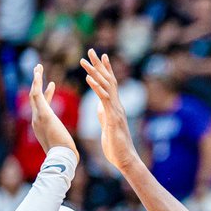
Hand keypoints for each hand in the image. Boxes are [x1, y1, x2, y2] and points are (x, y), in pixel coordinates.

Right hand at [29, 64, 77, 159]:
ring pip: (34, 93)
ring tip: (38, 67)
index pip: (42, 106)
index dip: (47, 94)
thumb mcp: (63, 144)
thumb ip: (62, 140)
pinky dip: (38, 84)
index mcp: (41, 125)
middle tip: (39, 70)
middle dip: (36, 83)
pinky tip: (39, 74)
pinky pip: (37, 95)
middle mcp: (36, 119)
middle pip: (35, 97)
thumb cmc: (66, 155)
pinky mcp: (43, 115)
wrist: (62, 158)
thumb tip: (66, 144)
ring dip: (35, 80)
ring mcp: (37, 117)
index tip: (52, 84)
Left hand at [81, 49, 138, 171]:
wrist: (125, 159)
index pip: (109, 85)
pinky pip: (104, 99)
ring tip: (85, 60)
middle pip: (108, 81)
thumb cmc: (116, 147)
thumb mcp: (107, 126)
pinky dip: (96, 87)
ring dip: (95, 72)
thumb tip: (100, 106)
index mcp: (114, 108)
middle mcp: (117, 106)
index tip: (99, 57)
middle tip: (92, 50)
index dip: (104, 70)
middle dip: (100, 65)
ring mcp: (116, 110)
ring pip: (106, 87)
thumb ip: (105, 114)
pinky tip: (89, 77)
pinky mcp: (113, 117)